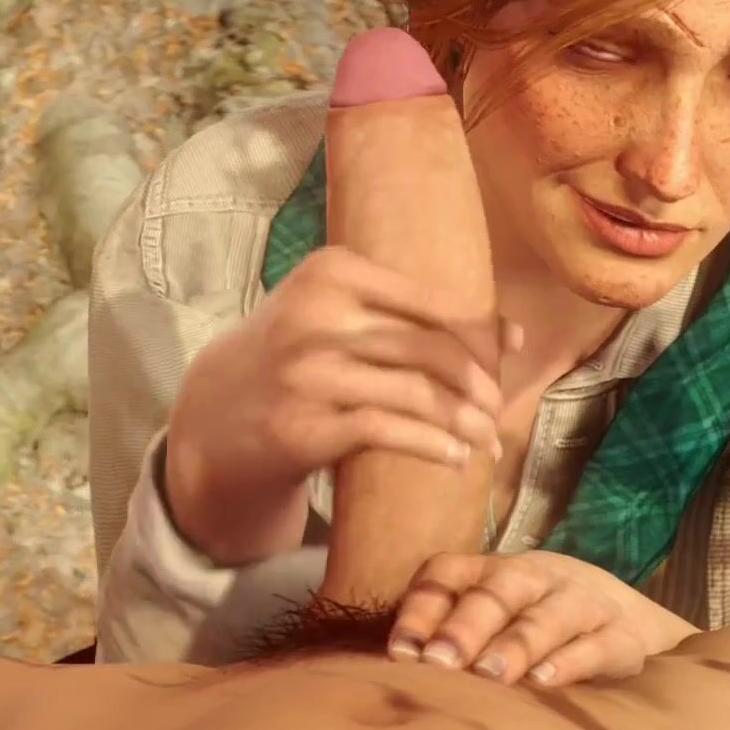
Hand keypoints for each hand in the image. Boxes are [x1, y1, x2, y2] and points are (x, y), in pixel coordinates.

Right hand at [164, 246, 514, 563]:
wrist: (216, 412)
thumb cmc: (298, 354)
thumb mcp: (339, 314)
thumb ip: (415, 316)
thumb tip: (513, 335)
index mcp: (332, 271)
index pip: (431, 303)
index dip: (479, 334)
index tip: (508, 357)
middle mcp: (316, 316)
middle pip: (430, 349)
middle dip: (479, 384)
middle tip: (498, 408)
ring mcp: (307, 372)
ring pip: (416, 394)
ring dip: (466, 422)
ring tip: (487, 440)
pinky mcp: (304, 424)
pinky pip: (389, 432)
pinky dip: (433, 446)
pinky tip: (455, 458)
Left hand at [386, 551, 685, 687]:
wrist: (625, 614)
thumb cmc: (535, 616)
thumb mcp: (495, 611)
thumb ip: (451, 628)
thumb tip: (398, 663)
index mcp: (493, 570)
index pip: (448, 572)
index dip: (421, 608)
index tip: (400, 651)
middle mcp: (535, 578)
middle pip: (497, 592)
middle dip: (465, 626)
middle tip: (439, 662)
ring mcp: (581, 602)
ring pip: (546, 618)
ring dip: (516, 644)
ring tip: (490, 674)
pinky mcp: (621, 635)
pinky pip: (597, 646)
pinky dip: (571, 662)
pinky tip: (545, 680)